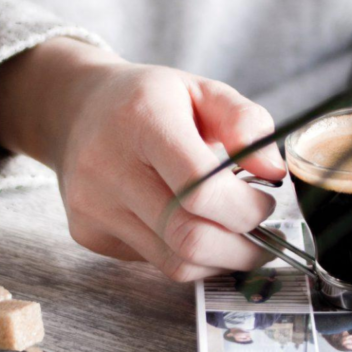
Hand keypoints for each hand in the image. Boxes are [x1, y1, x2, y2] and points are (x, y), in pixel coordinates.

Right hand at [0, 38, 285, 280]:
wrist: (77, 109)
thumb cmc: (149, 99)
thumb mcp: (203, 89)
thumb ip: (246, 122)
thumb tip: (274, 173)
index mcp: (142, 118)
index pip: (200, 188)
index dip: (245, 207)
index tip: (264, 201)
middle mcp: (107, 165)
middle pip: (189, 236)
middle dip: (241, 248)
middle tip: (263, 236)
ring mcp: (92, 205)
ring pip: (173, 262)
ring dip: (218, 260)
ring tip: (235, 237)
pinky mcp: (87, 233)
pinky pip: (152, 262)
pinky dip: (185, 256)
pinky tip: (189, 227)